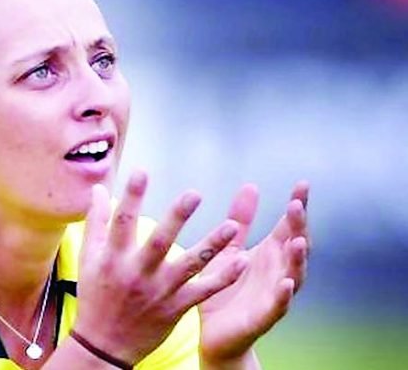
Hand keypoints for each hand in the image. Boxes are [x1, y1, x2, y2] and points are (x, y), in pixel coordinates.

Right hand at [73, 171, 248, 364]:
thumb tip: (98, 188)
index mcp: (113, 258)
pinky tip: (242, 261)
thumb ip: (96, 221)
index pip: (122, 222)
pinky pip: (204, 291)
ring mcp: (159, 292)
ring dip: (212, 245)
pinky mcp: (176, 308)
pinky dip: (224, 277)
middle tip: (194, 194)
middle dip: (177, 218)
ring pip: (189, 265)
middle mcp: (137, 273)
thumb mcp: (88, 258)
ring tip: (233, 226)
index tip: (141, 172)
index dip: (130, 196)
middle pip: (159, 241)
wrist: (104, 345)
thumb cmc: (95, 295)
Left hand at [198, 182, 310, 364]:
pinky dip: (284, 295)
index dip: (298, 206)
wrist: (213, 333)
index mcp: (270, 253)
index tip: (303, 184)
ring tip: (298, 242)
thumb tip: (252, 185)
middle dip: (299, 227)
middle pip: (296, 246)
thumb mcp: (228, 248)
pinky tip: (286, 284)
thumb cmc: (224, 287)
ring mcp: (274, 294)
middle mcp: (278, 271)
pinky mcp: (262, 317)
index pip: (290, 226)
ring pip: (293, 275)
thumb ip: (239, 220)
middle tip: (296, 205)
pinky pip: (278, 306)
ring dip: (297, 259)